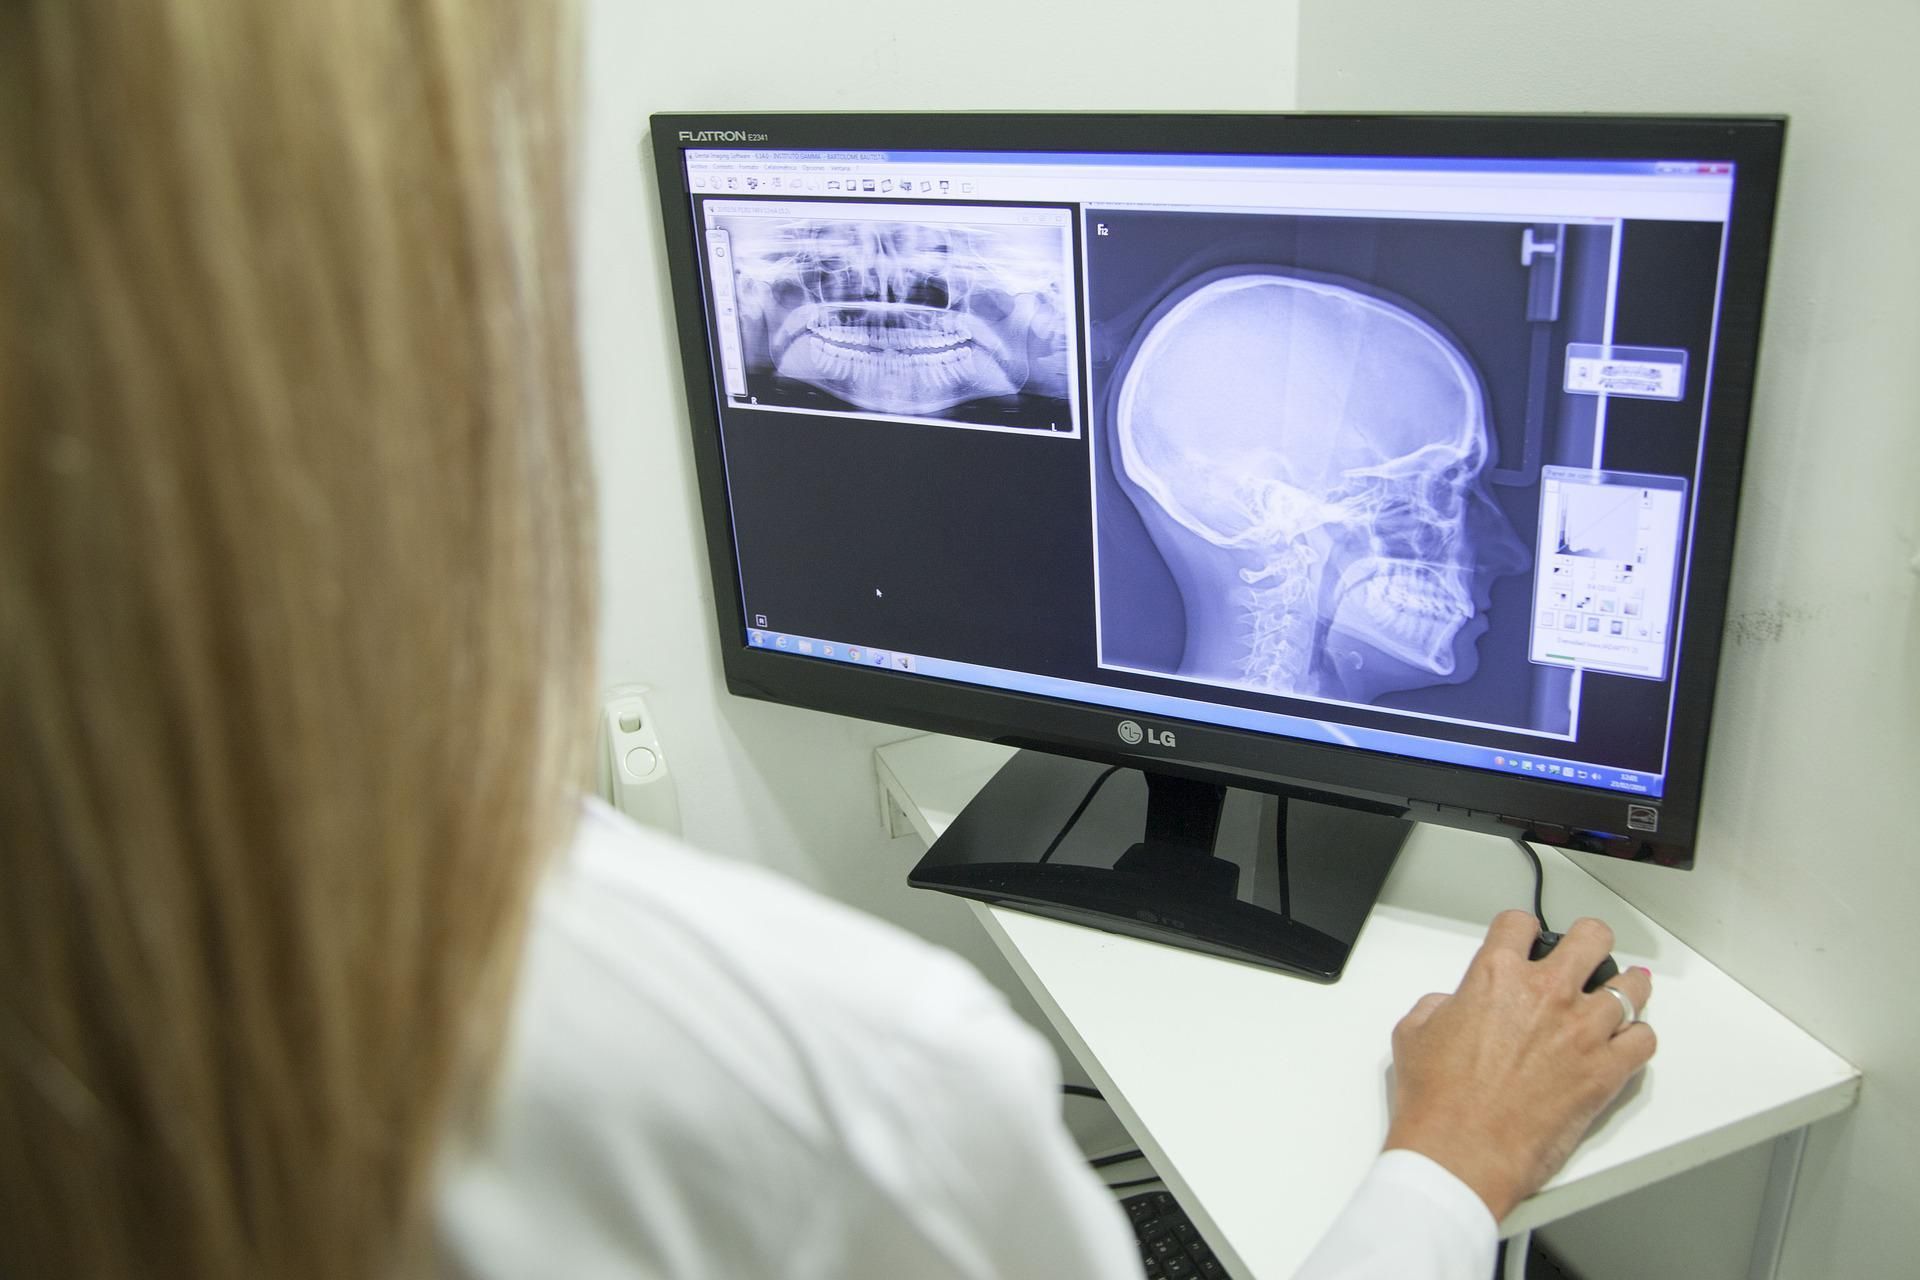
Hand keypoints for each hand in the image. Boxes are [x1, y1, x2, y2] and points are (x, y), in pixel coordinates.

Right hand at [1383, 910, 1655, 1220]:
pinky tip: (1624, 1042)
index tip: (1524, 938)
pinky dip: (1637, 1038)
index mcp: (1497, 975)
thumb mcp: (1412, 1033)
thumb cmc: (1438, 1099)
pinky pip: (1644, 1039)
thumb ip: (1438, 1005)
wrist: (1462, 1150)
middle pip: (1592, 937)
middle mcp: (1547, 992)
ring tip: (1620, 992)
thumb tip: (1453, 1007)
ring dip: (1625, 987)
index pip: (1520, 923)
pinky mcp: (1606, 1071)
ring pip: (1632, 986)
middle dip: (1589, 940)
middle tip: (1585, 953)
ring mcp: (1583, 1030)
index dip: (1521, 928)